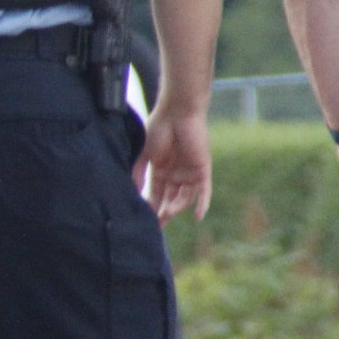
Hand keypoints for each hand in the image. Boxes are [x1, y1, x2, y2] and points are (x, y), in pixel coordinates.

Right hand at [135, 106, 214, 222]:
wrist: (177, 112)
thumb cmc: (158, 128)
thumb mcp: (144, 154)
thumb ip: (139, 173)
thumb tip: (135, 193)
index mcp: (162, 170)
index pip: (157, 194)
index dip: (151, 207)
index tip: (144, 221)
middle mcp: (176, 174)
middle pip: (170, 199)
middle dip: (164, 213)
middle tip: (156, 226)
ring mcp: (190, 173)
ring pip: (184, 198)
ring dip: (176, 207)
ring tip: (166, 214)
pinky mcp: (202, 169)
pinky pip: (204, 191)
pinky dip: (202, 203)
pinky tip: (198, 217)